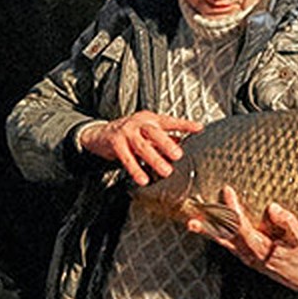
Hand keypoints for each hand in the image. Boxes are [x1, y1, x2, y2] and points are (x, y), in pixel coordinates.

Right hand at [79, 111, 202, 186]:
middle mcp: (138, 123)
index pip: (169, 121)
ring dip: (154, 159)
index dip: (184, 124)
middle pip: (155, 132)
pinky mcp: (115, 143)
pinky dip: (135, 169)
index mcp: (149, 119)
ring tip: (166, 171)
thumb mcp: (146, 133)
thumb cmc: (126, 133)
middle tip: (178, 156)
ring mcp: (126, 132)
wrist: (99, 134)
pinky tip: (143, 179)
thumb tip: (181, 141)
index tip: (199, 128)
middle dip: (167, 144)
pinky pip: (127, 158)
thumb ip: (162, 137)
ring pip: (142, 146)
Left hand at [189, 185, 297, 291]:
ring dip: (206, 231)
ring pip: (221, 240)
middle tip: (201, 204)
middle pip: (226, 234)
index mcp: (261, 248)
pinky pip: (224, 242)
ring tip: (191, 223)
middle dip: (214, 218)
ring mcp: (242, 254)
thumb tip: (273, 208)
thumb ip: (288, 224)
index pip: (242, 227)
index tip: (228, 192)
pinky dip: (212, 234)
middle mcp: (247, 253)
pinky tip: (202, 226)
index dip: (233, 211)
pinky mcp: (241, 253)